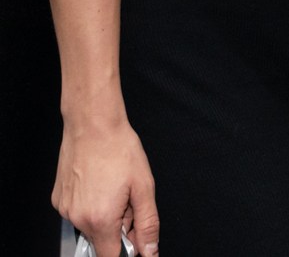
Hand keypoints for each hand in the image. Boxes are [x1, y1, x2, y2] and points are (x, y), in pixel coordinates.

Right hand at [54, 118, 158, 256]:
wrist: (92, 125)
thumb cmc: (119, 150)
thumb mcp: (144, 186)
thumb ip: (147, 223)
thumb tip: (150, 251)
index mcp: (100, 221)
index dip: (127, 248)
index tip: (135, 235)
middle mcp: (77, 220)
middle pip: (102, 239)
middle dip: (118, 226)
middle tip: (128, 198)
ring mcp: (64, 210)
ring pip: (89, 225)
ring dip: (104, 214)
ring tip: (113, 185)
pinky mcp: (57, 199)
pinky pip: (77, 211)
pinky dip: (90, 204)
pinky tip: (98, 182)